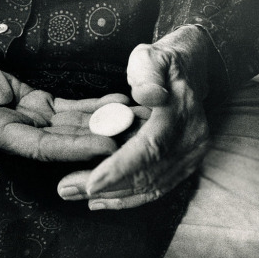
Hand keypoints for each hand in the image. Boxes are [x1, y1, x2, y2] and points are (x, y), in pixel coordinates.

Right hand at [0, 46, 128, 161]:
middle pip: (67, 139)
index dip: (74, 148)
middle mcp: (21, 131)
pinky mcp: (38, 103)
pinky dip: (93, 106)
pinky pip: (69, 107)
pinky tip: (117, 101)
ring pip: (73, 124)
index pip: (42, 147)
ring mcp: (32, 118)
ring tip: (137, 118)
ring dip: (105, 122)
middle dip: (102, 138)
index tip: (106, 146)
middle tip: (138, 135)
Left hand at [58, 25, 211, 208]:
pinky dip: (129, 197)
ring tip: (78, 197)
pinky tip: (102, 200)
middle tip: (67, 190)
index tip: (91, 184)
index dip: (120, 169)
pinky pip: (156, 189)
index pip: (149, 149)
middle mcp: (190, 141)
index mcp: (180, 115)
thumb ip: (147, 74)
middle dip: (106, 187)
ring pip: (150, 188)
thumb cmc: (160, 63)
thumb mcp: (150, 57)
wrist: (189, 72)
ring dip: (113, 197)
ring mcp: (191, 157)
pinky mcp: (185, 165)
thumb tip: (147, 96)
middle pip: (146, 175)